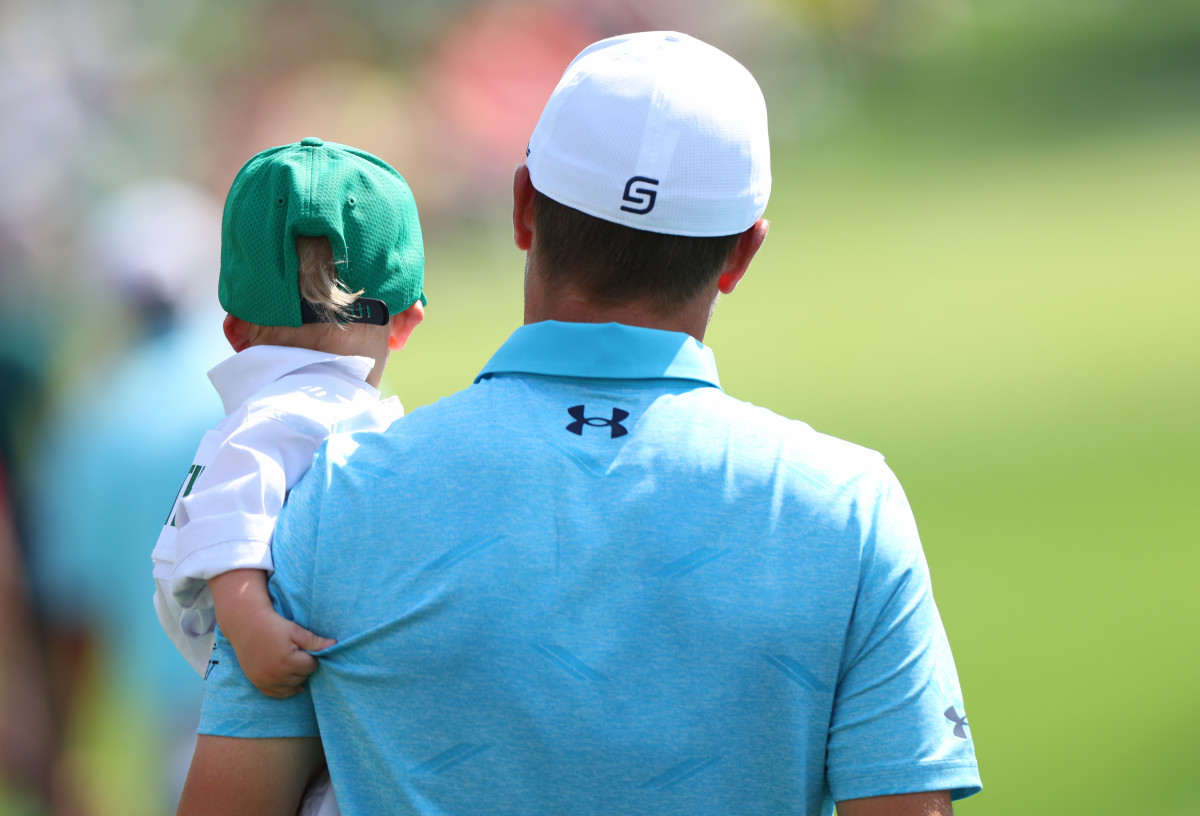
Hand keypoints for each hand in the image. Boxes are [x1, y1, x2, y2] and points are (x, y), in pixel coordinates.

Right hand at [209, 569, 335, 698]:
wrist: (246, 625)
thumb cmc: (274, 625)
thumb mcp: (296, 630)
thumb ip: (315, 641)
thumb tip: (335, 645)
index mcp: (288, 661)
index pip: (311, 667)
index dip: (310, 657)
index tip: (303, 649)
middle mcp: (276, 675)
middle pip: (302, 678)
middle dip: (302, 668)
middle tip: (295, 654)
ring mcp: (265, 681)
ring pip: (291, 687)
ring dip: (294, 678)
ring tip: (290, 664)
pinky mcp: (257, 683)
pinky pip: (276, 694)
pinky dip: (284, 689)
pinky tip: (290, 682)